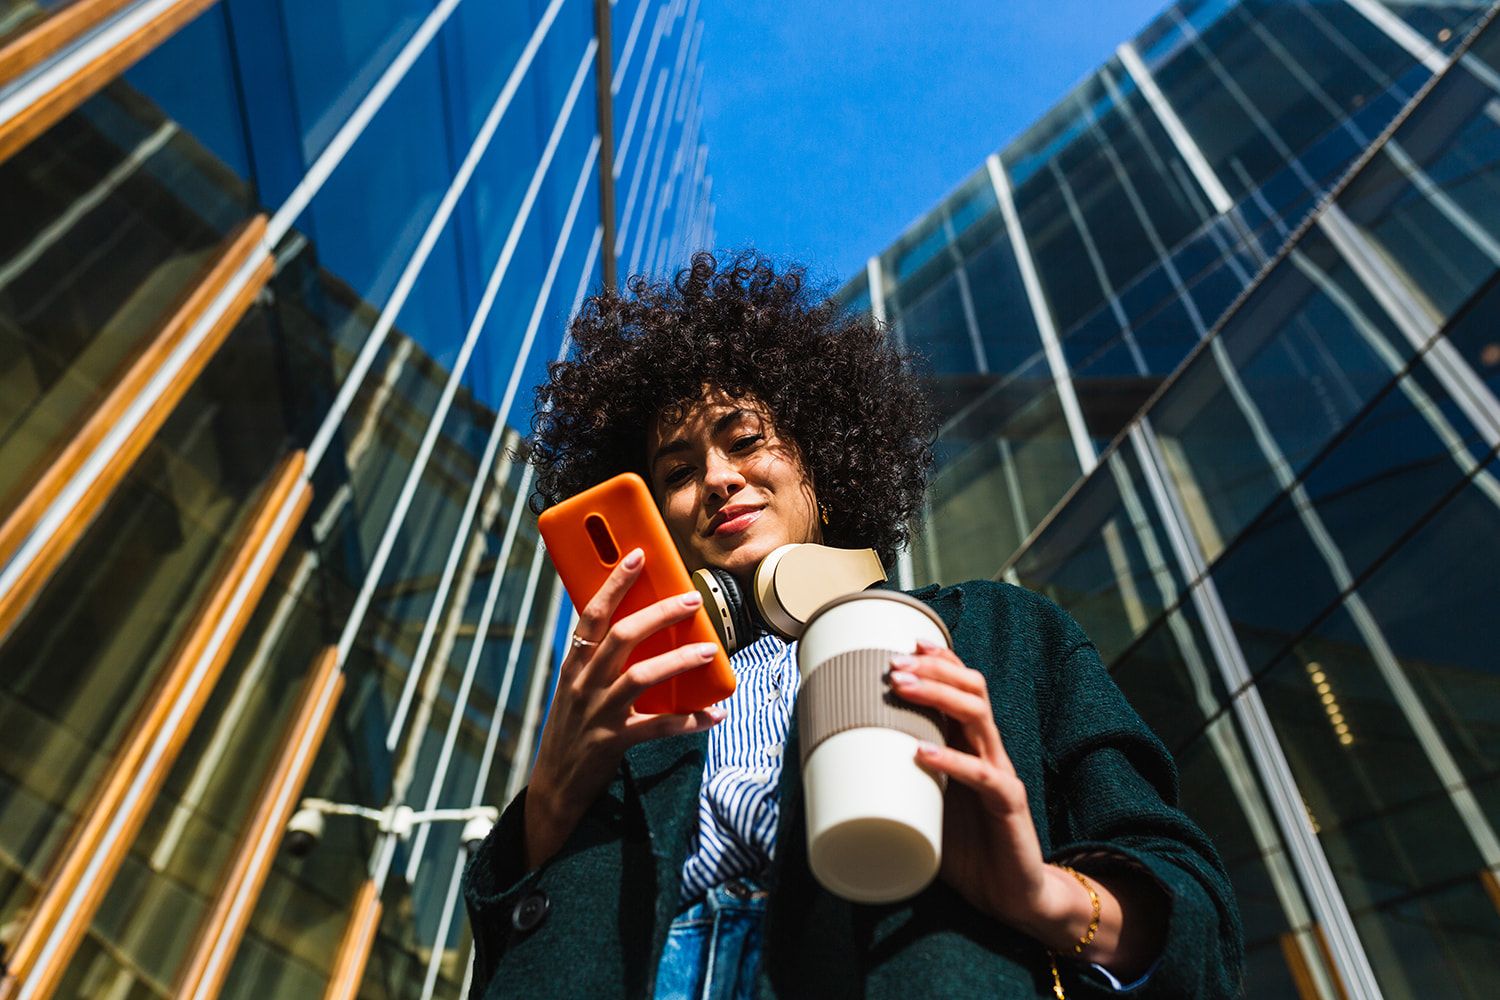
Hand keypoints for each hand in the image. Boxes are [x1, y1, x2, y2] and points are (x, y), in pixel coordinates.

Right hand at [524, 548, 724, 868]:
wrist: (554, 786)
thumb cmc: (572, 730)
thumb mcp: (575, 689)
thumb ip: (598, 661)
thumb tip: (637, 627)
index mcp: (574, 665)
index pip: (592, 614)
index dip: (615, 583)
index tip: (638, 556)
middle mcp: (583, 684)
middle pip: (621, 636)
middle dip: (660, 614)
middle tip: (692, 600)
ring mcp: (598, 713)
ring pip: (641, 676)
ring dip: (679, 661)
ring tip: (710, 651)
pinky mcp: (614, 741)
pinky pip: (659, 727)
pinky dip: (690, 720)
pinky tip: (714, 715)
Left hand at [888, 640, 1158, 973]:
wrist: (1012, 894)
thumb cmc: (966, 847)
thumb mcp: (923, 805)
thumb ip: (894, 783)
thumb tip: (833, 768)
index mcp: (971, 746)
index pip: (963, 688)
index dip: (941, 661)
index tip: (906, 643)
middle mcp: (989, 751)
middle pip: (972, 691)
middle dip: (934, 670)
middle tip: (895, 664)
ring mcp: (1001, 774)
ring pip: (979, 718)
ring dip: (939, 697)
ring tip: (902, 689)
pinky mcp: (1009, 805)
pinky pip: (983, 776)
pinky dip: (951, 761)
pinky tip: (923, 753)